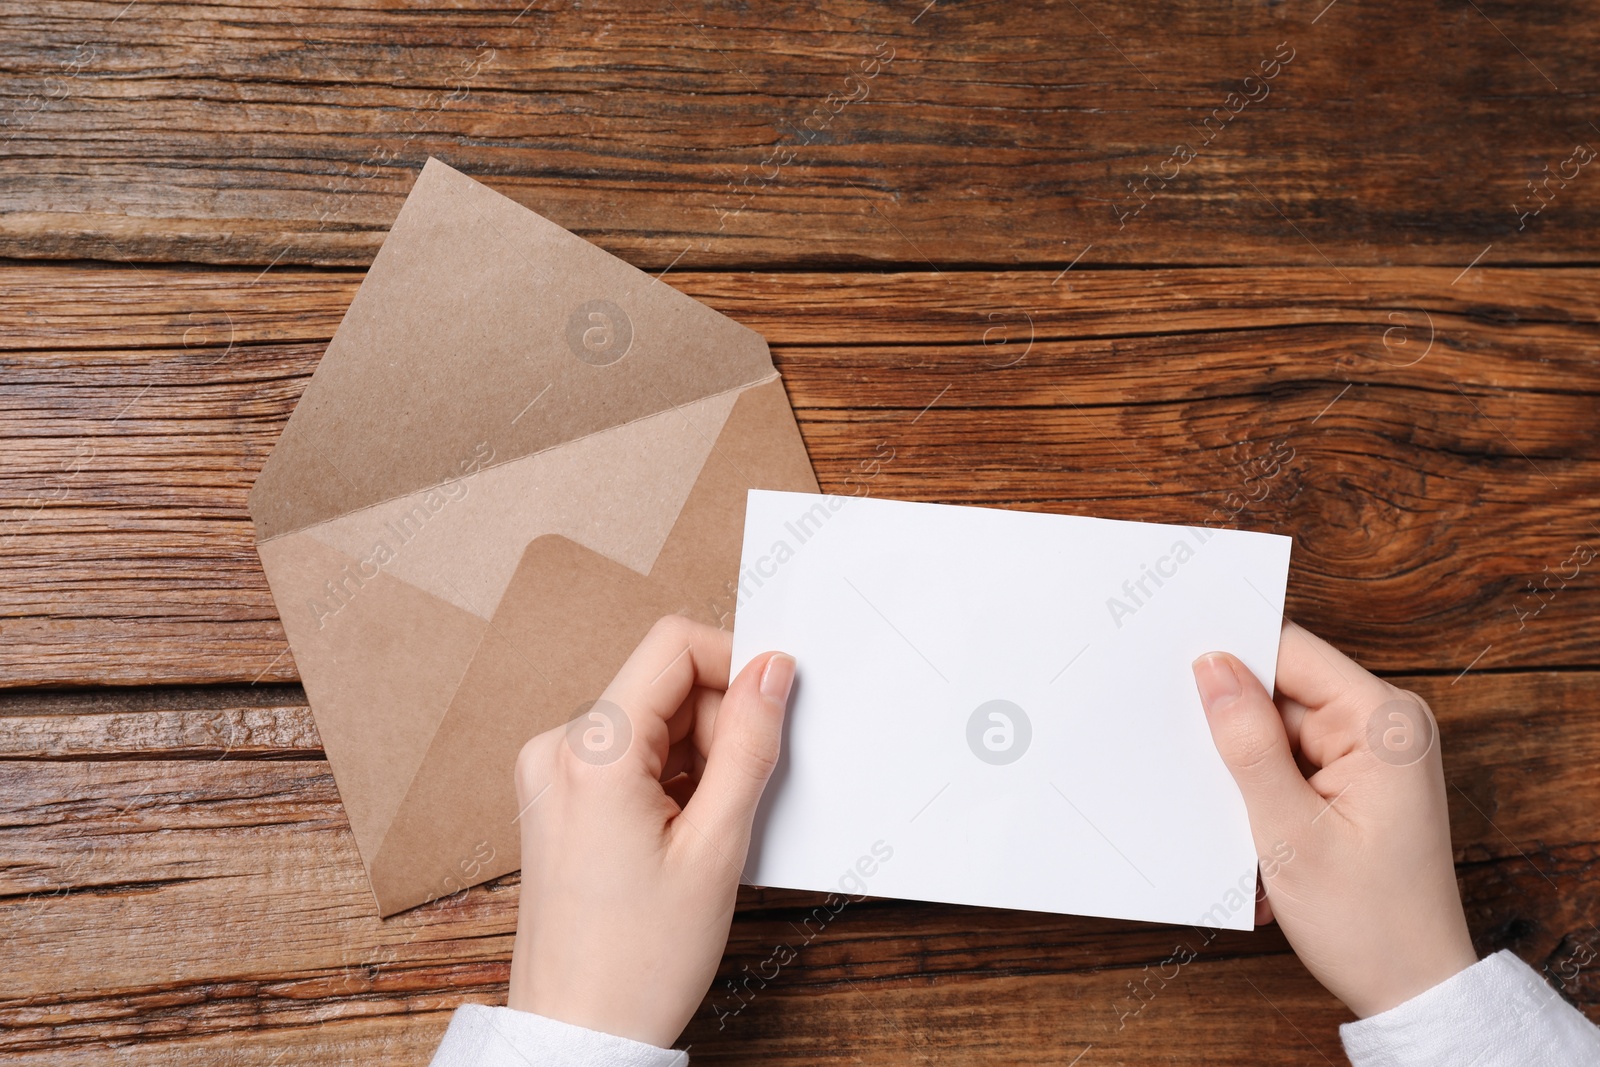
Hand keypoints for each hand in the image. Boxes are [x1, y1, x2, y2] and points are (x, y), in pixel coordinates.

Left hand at [507, 615, 795, 1045]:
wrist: (578, 1033)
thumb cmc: (639, 959)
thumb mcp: (718, 846)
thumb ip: (749, 744)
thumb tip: (772, 671)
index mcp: (592, 752)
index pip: (674, 645)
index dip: (735, 665)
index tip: (771, 710)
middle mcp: (557, 750)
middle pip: (664, 685)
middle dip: (718, 726)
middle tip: (737, 801)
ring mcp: (549, 775)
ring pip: (651, 722)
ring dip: (696, 759)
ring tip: (704, 834)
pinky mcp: (554, 799)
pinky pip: (628, 757)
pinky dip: (669, 781)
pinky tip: (679, 838)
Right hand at [1191, 620, 1477, 1017]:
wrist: (1412, 991)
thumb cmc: (1370, 922)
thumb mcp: (1290, 832)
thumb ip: (1247, 744)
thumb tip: (1212, 667)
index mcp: (1383, 721)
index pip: (1289, 651)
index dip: (1229, 656)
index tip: (1169, 668)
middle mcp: (1383, 727)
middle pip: (1278, 690)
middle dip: (1231, 727)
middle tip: (1195, 766)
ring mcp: (1369, 755)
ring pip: (1274, 731)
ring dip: (1244, 771)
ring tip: (1236, 819)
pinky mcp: (1353, 782)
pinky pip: (1287, 762)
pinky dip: (1260, 794)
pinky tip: (1253, 835)